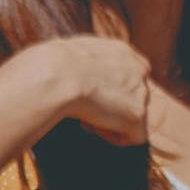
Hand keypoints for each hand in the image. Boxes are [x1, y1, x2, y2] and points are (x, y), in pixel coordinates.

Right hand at [18, 35, 152, 145]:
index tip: (87, 93)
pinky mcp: (137, 115)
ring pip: (131, 115)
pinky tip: (92, 127)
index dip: (109, 88)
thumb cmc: (49, 64)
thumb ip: (85, 62)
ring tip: (84, 117)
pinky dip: (113, 137)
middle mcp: (138, 70)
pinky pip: (134, 137)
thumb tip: (76, 71)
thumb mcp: (70, 52)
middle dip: (110, 105)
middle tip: (83, 108)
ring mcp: (141, 93)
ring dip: (110, 120)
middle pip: (131, 97)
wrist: (54, 75)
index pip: (129, 74)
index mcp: (122, 52)